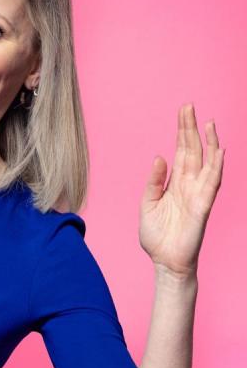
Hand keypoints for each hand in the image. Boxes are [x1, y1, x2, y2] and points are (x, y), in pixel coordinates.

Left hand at [139, 104, 223, 278]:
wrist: (165, 261)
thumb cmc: (157, 236)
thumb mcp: (148, 204)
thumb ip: (154, 182)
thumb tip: (159, 157)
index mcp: (175, 183)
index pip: (180, 151)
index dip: (182, 131)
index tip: (183, 111)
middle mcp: (189, 185)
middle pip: (192, 151)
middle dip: (191, 129)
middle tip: (189, 106)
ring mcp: (197, 194)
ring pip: (207, 162)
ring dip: (209, 142)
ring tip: (209, 122)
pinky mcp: (202, 206)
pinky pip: (212, 184)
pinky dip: (216, 166)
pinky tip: (219, 150)